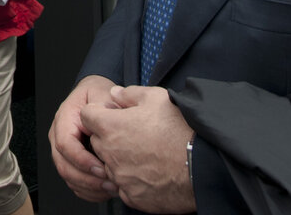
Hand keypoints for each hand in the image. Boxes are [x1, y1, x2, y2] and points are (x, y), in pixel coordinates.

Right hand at [50, 74, 119, 201]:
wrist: (95, 96)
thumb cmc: (98, 95)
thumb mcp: (103, 94)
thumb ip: (105, 107)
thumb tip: (110, 122)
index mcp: (64, 119)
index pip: (65, 144)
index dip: (82, 160)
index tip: (102, 168)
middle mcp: (59, 136)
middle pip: (63, 165)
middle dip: (87, 179)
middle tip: (110, 183)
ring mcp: (63, 151)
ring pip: (68, 177)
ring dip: (90, 188)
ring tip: (112, 188)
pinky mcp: (70, 162)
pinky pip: (74, 182)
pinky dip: (89, 192)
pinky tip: (105, 191)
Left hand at [81, 83, 195, 212]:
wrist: (203, 164)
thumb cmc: (181, 129)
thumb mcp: (156, 98)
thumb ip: (129, 93)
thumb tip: (115, 93)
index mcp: (110, 127)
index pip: (87, 116)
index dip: (99, 112)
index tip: (113, 115)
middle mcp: (110, 153)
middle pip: (97, 142)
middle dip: (108, 136)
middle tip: (133, 135)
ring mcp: (120, 177)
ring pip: (109, 166)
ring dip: (119, 160)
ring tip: (144, 154)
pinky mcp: (133, 197)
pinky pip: (123, 187)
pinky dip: (132, 181)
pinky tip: (149, 172)